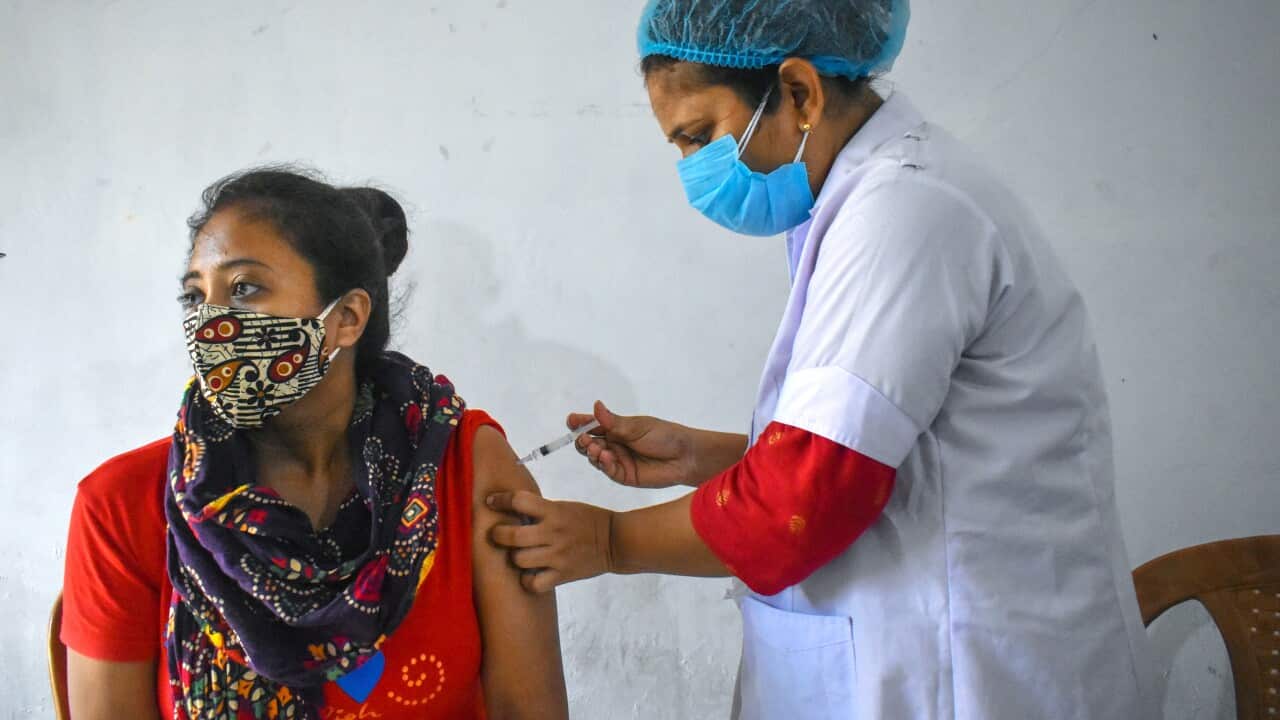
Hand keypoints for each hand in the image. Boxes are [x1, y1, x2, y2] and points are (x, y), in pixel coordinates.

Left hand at [487, 491, 613, 593]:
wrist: (615, 541)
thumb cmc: (586, 520)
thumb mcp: (564, 507)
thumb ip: (539, 510)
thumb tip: (508, 510)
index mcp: (553, 511)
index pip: (519, 501)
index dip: (499, 500)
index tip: (490, 502)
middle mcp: (553, 533)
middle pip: (512, 536)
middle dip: (498, 535)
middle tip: (497, 534)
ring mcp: (558, 556)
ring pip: (519, 560)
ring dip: (513, 557)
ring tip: (517, 555)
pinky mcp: (562, 575)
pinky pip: (534, 583)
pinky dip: (527, 581)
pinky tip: (529, 574)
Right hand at [570, 401, 695, 488]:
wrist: (685, 456)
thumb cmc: (665, 436)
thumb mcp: (637, 426)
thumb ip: (614, 422)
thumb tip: (596, 405)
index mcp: (617, 428)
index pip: (593, 425)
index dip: (580, 423)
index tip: (571, 420)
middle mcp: (614, 444)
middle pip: (589, 443)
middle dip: (582, 440)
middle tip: (583, 438)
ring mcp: (618, 460)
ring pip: (595, 458)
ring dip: (592, 452)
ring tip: (596, 448)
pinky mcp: (624, 476)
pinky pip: (608, 470)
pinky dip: (603, 464)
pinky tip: (605, 457)